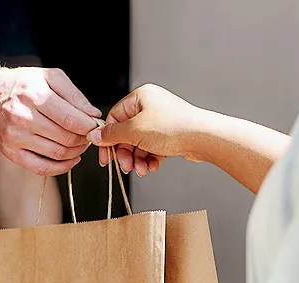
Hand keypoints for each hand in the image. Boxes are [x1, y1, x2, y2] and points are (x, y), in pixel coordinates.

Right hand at [0, 67, 101, 175]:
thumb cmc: (23, 85)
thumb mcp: (49, 77)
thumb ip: (74, 95)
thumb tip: (94, 115)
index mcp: (34, 95)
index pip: (71, 120)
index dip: (89, 127)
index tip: (95, 126)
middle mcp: (23, 117)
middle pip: (66, 139)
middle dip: (84, 139)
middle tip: (89, 135)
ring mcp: (15, 137)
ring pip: (58, 154)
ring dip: (76, 152)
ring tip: (80, 144)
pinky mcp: (11, 153)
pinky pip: (43, 168)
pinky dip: (62, 167)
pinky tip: (71, 159)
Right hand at [88, 84, 209, 175]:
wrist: (203, 138)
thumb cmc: (173, 128)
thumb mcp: (134, 131)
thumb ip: (112, 135)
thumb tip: (94, 136)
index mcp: (141, 97)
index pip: (114, 117)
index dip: (108, 138)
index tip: (105, 155)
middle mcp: (151, 106)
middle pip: (127, 133)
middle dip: (125, 153)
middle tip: (125, 166)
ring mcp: (162, 121)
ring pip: (140, 143)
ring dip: (137, 159)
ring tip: (141, 169)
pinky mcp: (171, 135)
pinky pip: (153, 148)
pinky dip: (150, 159)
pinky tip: (152, 167)